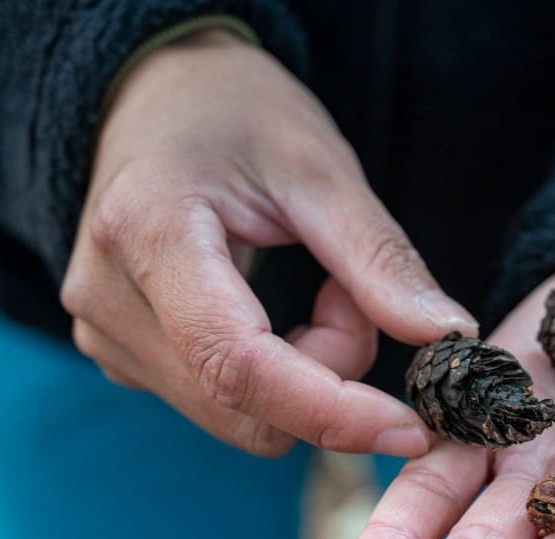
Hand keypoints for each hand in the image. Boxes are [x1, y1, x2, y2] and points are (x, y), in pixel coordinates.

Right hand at [62, 29, 476, 456]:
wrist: (154, 95)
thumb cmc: (236, 113)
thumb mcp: (321, 167)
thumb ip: (381, 259)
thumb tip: (449, 337)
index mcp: (147, 233)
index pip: (237, 363)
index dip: (330, 411)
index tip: (411, 427)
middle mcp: (107, 300)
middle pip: (246, 408)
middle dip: (330, 377)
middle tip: (350, 294)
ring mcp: (105, 336)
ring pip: (242, 418)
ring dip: (308, 377)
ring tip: (317, 290)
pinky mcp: (124, 357)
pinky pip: (225, 406)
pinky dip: (280, 379)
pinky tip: (280, 312)